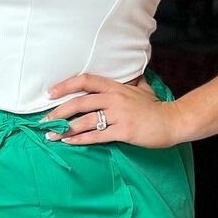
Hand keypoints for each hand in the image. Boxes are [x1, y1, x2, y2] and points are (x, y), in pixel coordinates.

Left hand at [41, 72, 183, 147]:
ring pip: (85, 120)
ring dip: (65, 129)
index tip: (50, 93)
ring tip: (51, 136)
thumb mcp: (141, 89)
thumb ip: (129, 82)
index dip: (65, 86)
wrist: (173, 120)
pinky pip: (97, 135)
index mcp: (116, 86)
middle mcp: (114, 98)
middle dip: (58, 112)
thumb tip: (127, 74)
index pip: (85, 80)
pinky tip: (69, 143)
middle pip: (79, 102)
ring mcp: (119, 114)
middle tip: (43, 121)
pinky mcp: (124, 131)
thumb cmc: (156, 107)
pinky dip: (80, 139)